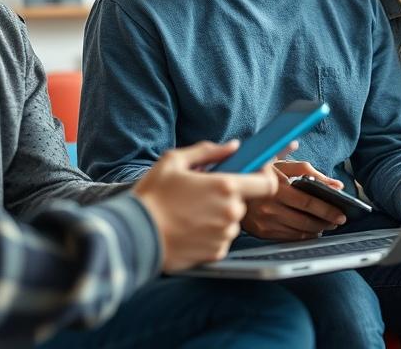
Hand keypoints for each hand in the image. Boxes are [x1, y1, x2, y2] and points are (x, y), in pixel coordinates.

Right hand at [133, 140, 277, 271]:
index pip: (266, 183)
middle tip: (202, 195)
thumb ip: (208, 151)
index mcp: (226, 187)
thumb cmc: (152, 196)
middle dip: (227, 197)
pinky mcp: (215, 254)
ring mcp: (224, 235)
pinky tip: (189, 229)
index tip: (256, 174)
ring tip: (190, 213)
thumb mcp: (174, 161)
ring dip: (218, 216)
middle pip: (243, 202)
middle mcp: (230, 213)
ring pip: (231, 222)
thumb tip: (233, 146)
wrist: (134, 234)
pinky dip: (210, 234)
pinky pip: (221, 240)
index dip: (265, 177)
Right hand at [241, 161, 347, 240]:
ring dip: (316, 230)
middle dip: (326, 222)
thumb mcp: (280, 162)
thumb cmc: (257, 170)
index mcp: (275, 187)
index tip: (341, 213)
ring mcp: (264, 221)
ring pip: (298, 232)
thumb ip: (308, 170)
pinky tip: (310, 231)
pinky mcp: (260, 232)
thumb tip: (334, 184)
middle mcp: (269, 206)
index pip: (309, 203)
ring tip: (326, 225)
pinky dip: (302, 236)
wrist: (227, 185)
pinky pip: (288, 238)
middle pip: (306, 220)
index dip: (328, 209)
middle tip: (338, 220)